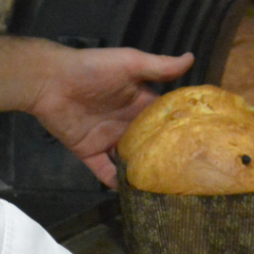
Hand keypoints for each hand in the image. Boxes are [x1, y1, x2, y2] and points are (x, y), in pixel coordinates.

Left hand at [0, 35, 192, 187]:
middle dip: (166, 156)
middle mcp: (127, 122)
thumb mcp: (130, 63)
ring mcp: (109, 139)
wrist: (51, 81)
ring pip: (131, 161)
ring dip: (144, 173)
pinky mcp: (90, 153)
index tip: (203, 142)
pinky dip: (117, 184)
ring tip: (166, 190)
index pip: (164, 117)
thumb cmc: (93, 69)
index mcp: (139, 101)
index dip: (181, 127)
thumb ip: (159, 66)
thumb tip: (191, 57)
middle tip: (190, 175)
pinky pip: (106, 172)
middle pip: (150, 143)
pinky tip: (133, 195)